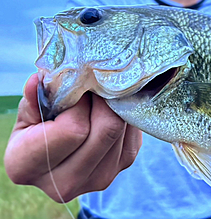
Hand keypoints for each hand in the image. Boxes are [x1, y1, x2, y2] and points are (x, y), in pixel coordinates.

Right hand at [4, 74, 141, 201]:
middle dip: (104, 100)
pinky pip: (133, 133)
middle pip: (107, 129)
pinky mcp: (122, 167)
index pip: (73, 129)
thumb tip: (39, 78)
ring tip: (102, 96)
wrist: (52, 156)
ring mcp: (98, 180)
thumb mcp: (28, 113)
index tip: (78, 88)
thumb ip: (34, 97)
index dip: (80, 102)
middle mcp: (65, 183)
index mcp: (29, 167)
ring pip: (122, 129)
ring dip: (115, 106)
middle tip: (96, 86)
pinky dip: (125, 115)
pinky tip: (111, 109)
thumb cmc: (35, 129)